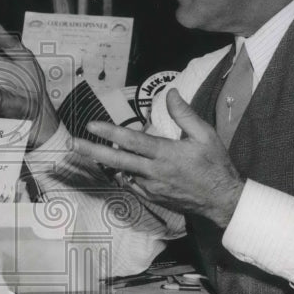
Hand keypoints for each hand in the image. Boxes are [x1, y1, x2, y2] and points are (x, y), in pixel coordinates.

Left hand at [73, 88, 244, 226]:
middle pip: (117, 160)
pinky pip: (131, 183)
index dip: (109, 132)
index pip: (132, 141)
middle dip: (92, 151)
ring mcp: (151, 187)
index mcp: (166, 154)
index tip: (91, 125)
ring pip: (123, 171)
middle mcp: (154, 172)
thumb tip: (170, 93)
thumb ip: (184, 114)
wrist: (221, 200)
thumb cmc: (215, 165)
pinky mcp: (152, 197)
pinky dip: (124, 173)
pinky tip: (121, 166)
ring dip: (108, 161)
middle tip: (71, 144)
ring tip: (93, 150)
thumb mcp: (205, 135)